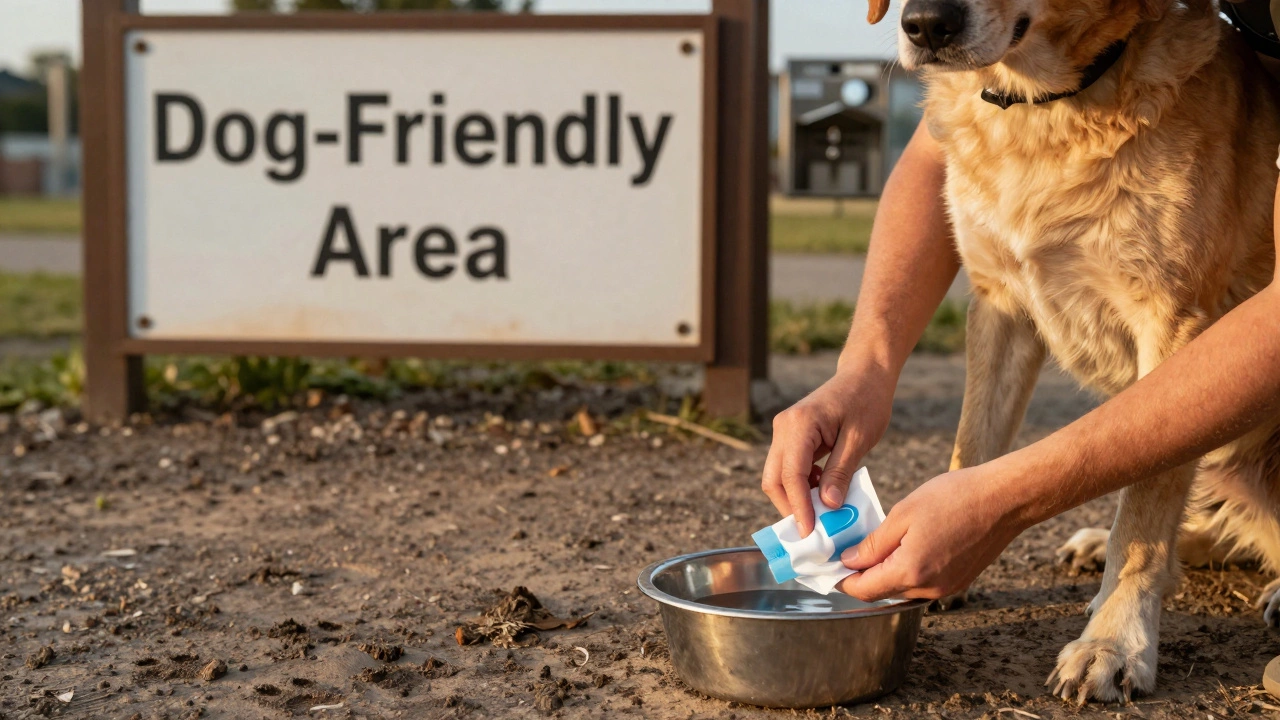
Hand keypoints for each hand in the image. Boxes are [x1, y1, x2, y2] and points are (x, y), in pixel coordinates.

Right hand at [762, 361, 895, 536]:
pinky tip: (822, 491)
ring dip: (795, 498)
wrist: (864, 374)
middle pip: (773, 479)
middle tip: (813, 530)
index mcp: (799, 425)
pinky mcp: (790, 436)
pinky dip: (800, 485)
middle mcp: (783, 427)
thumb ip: (840, 472)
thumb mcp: (859, 439)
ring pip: (777, 476)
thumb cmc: (866, 401)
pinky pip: (787, 468)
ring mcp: (784, 431)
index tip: (809, 533)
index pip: (790, 475)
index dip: (798, 507)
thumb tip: (827, 506)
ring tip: (821, 513)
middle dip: (790, 507)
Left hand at [838, 464, 1029, 600]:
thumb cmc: (955, 498)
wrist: (1004, 499)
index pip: (864, 590)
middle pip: (882, 592)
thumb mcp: (903, 514)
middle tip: (846, 551)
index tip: (828, 568)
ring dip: (884, 573)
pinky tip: (901, 548)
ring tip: (872, 547)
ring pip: (902, 588)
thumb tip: (851, 561)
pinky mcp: (958, 581)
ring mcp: (946, 588)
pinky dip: (906, 570)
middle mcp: (928, 588)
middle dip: (861, 576)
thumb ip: (874, 543)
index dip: (843, 581)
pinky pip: (921, 583)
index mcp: (911, 571)